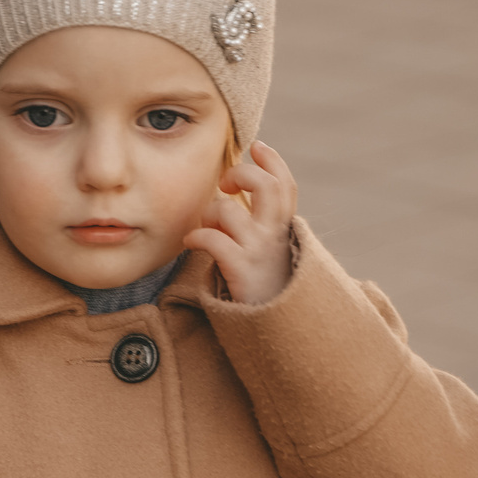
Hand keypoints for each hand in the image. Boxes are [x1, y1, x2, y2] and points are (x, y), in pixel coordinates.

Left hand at [188, 140, 297, 305]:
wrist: (276, 330)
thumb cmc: (262, 286)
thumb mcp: (269, 250)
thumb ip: (259, 222)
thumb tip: (235, 190)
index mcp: (283, 228)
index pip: (286, 184)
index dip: (273, 161)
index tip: (258, 147)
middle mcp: (275, 236)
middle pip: (266, 185)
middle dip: (242, 175)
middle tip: (227, 185)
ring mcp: (258, 252)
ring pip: (229, 210)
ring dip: (209, 213)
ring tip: (206, 227)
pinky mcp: (241, 270)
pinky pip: (213, 239)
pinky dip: (196, 236)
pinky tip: (191, 242)